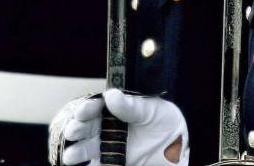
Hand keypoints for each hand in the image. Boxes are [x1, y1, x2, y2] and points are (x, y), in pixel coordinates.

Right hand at [61, 89, 187, 165]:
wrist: (184, 151)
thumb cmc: (167, 124)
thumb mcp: (153, 111)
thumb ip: (132, 107)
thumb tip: (110, 95)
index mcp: (114, 110)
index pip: (95, 107)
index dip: (87, 108)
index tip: (82, 112)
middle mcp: (106, 127)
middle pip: (85, 127)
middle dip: (76, 128)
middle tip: (72, 132)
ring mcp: (109, 147)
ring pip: (86, 148)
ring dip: (76, 150)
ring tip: (70, 156)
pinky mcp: (112, 163)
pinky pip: (97, 165)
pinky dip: (88, 165)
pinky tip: (79, 165)